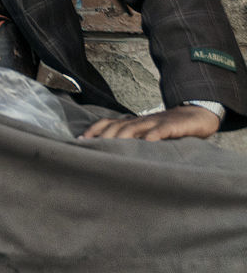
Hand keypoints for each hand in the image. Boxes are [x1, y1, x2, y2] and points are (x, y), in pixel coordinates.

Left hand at [80, 105, 219, 140]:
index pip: (106, 123)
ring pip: (133, 128)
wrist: (193, 116)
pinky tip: (146, 145)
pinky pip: (159, 131)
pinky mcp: (170, 126)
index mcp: (131, 123)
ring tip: (112, 149)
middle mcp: (138, 121)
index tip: (80, 141)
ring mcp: (153, 123)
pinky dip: (151, 136)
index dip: (93, 130)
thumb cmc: (165, 130)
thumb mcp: (145, 134)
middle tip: (93, 149)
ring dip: (121, 138)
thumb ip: (131, 141)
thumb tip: (111, 157)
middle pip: (116, 126)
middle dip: (103, 137)